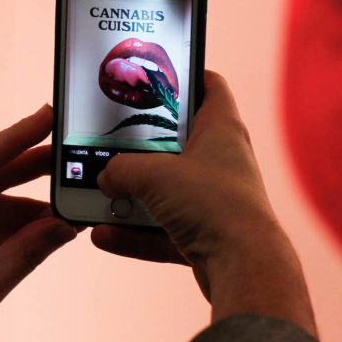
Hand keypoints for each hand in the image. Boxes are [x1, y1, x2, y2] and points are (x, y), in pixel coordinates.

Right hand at [91, 71, 316, 335]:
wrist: (243, 266)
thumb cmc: (212, 205)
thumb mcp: (154, 175)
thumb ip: (121, 169)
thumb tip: (106, 178)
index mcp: (221, 128)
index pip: (209, 86)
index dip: (185, 75)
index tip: (157, 75)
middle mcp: (222, 160)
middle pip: (178, 142)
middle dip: (141, 147)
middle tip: (110, 141)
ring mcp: (215, 199)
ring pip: (167, 191)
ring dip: (131, 197)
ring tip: (98, 197)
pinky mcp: (207, 235)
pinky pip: (163, 230)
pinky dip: (135, 234)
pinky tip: (103, 236)